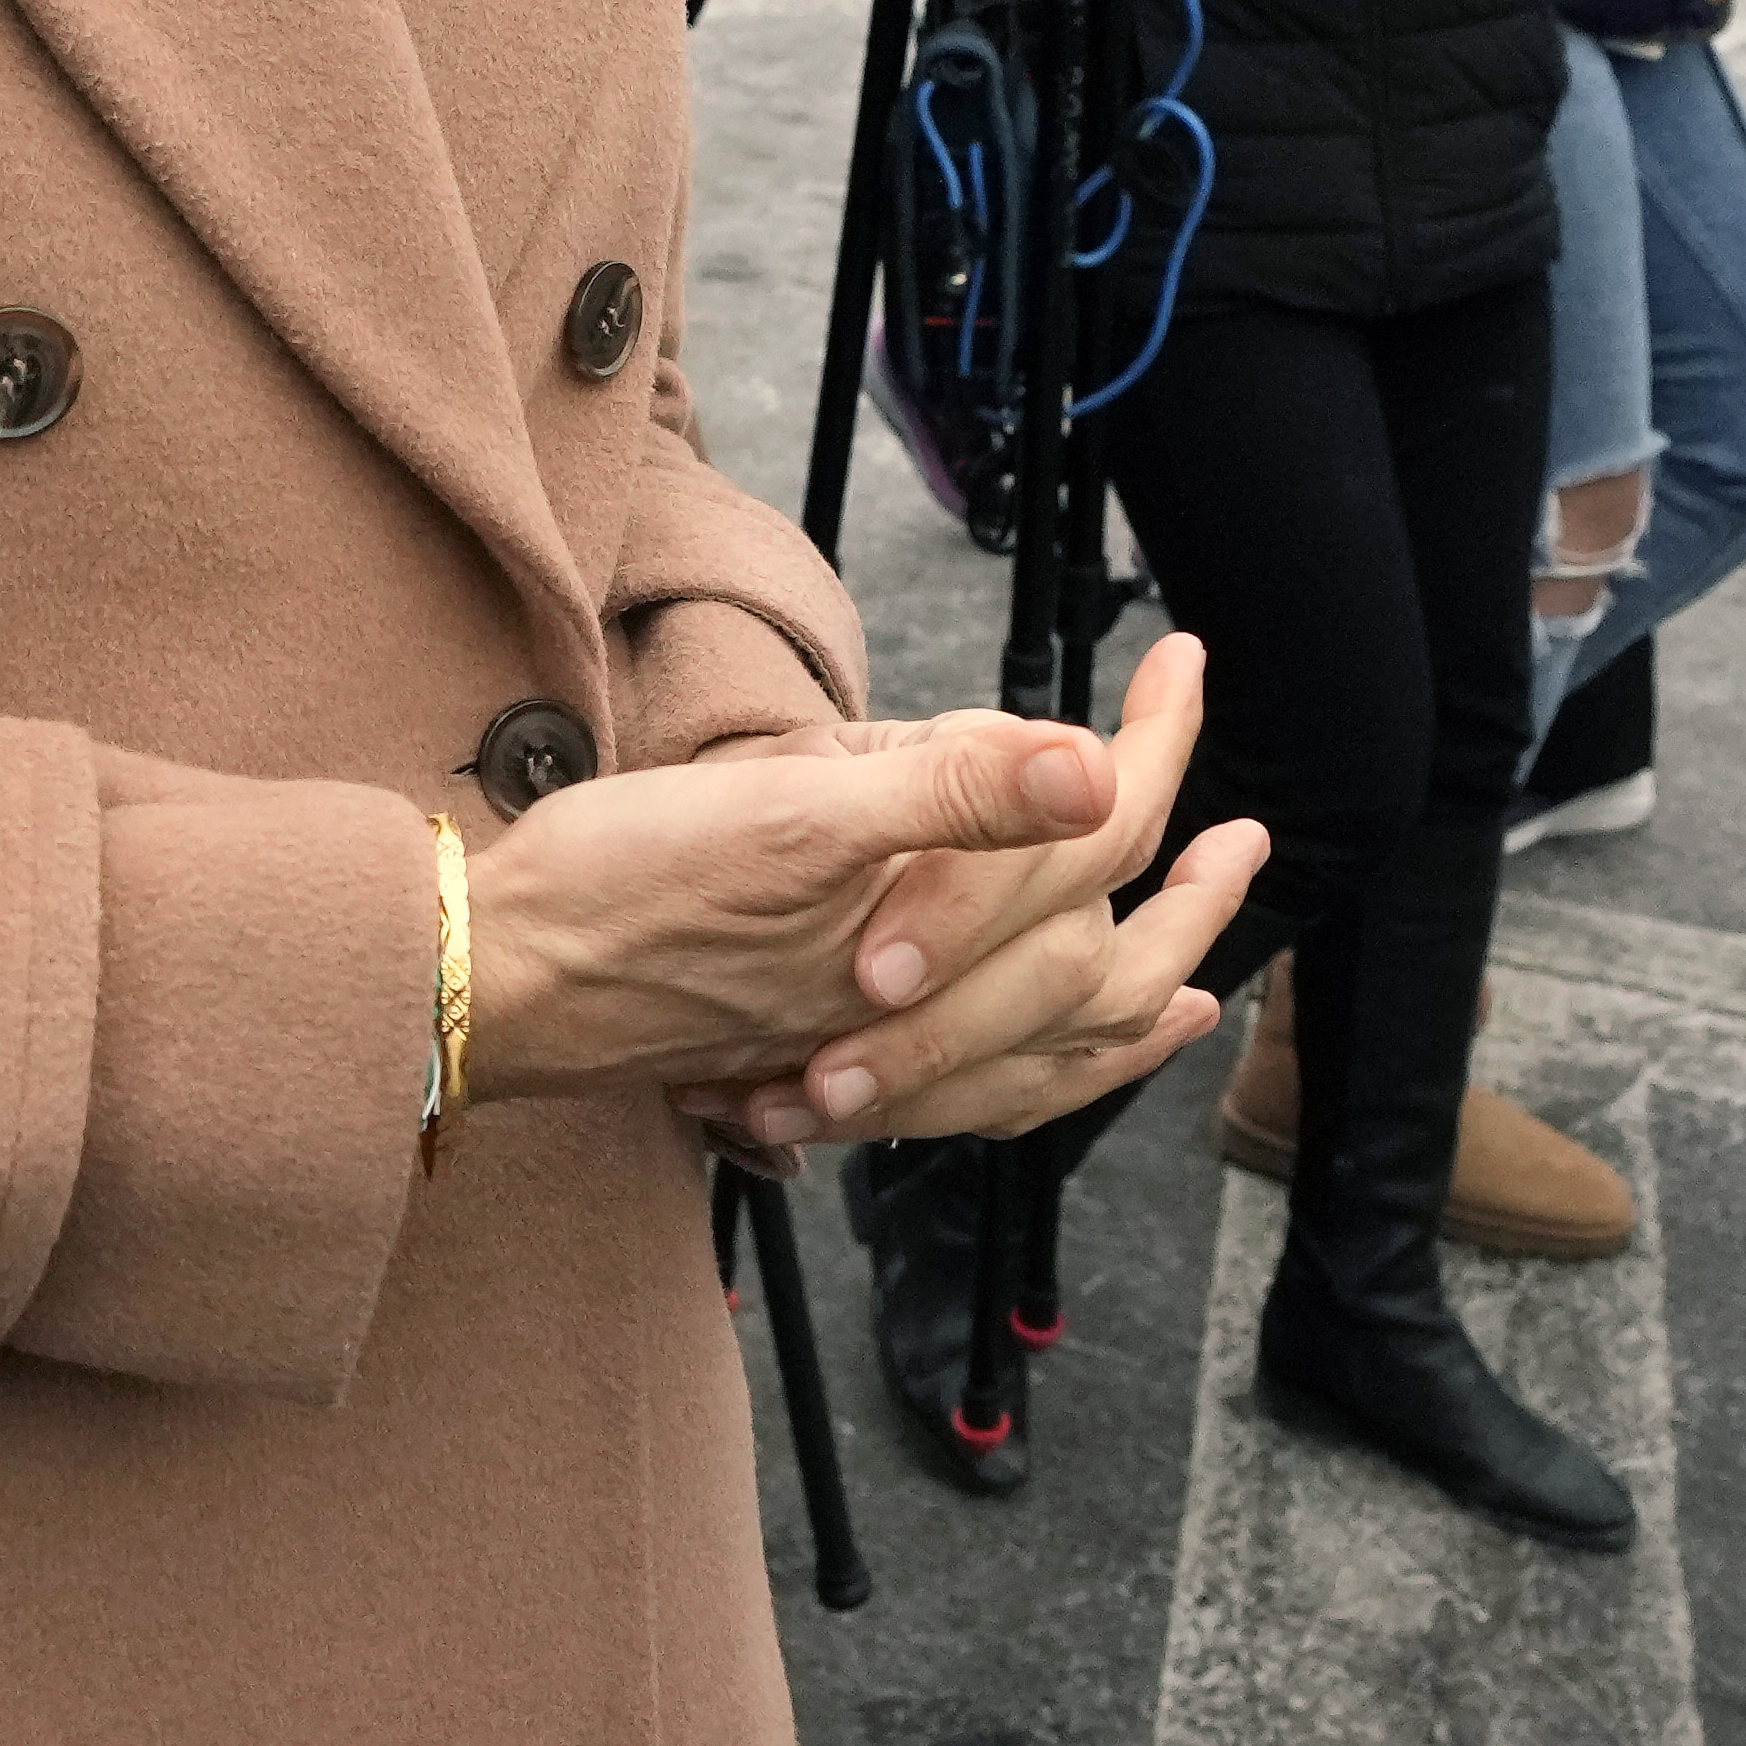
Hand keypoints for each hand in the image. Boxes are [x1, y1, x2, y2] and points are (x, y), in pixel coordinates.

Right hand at [477, 632, 1262, 1150]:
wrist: (501, 980)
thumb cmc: (623, 888)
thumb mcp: (788, 814)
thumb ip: (949, 793)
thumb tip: (1096, 764)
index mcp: (930, 921)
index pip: (1092, 826)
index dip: (1157, 738)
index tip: (1184, 658)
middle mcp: (924, 1001)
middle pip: (1106, 944)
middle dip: (1188, 877)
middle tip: (1244, 817)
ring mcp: (879, 1046)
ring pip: (1058, 1036)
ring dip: (1146, 984)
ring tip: (1200, 958)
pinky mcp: (827, 1061)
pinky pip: (983, 1087)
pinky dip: (1052, 1066)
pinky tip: (1061, 1047)